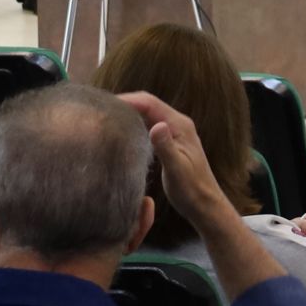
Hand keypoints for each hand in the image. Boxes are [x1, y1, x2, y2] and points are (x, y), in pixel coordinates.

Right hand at [114, 90, 237, 229]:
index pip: (150, 103)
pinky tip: (120, 132)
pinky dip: (133, 124)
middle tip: (100, 110)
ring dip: (128, 113)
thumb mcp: (177, 170)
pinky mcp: (169, 141)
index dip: (127, 100)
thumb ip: (166, 147)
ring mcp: (173, 131)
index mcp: (180, 125)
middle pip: (147, 104)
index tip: (105, 104)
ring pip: (146, 114)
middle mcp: (177, 123)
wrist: (204, 204)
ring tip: (105, 118)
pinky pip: (147, 125)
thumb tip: (157, 125)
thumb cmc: (191, 190)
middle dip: (124, 104)